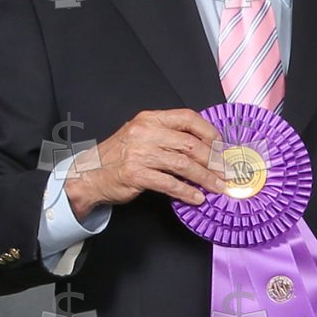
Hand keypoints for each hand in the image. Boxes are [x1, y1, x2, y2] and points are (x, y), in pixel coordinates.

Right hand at [66, 109, 230, 215]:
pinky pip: (170, 184)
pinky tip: (197, 198)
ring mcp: (140, 153)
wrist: (89, 174)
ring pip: (184, 165)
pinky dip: (187, 192)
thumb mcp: (141, 136)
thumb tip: (205, 148)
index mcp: (150, 119)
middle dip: (214, 160)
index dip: (209, 132)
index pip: (188, 118)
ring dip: (206, 178)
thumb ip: (168, 137)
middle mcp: (145, 132)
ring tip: (219, 187)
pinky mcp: (136, 174)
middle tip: (228, 172)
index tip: (223, 147)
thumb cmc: (119, 156)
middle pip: (191, 144)